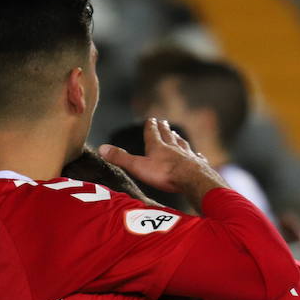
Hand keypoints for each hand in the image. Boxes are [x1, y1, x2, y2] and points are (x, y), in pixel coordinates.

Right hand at [98, 119, 226, 209]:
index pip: (152, 133)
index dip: (151, 126)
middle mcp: (173, 148)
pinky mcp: (198, 166)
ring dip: (178, 139)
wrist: (193, 180)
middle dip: (165, 129)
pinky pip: (196, 158)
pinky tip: (198, 154)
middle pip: (168, 136)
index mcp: (157, 147)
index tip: (151, 119)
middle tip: (164, 122)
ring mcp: (188, 156)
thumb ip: (121, 158)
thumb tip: (101, 148)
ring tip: (177, 135)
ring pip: (182, 144)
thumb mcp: (138, 166)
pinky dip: (196, 155)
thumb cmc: (164, 174)